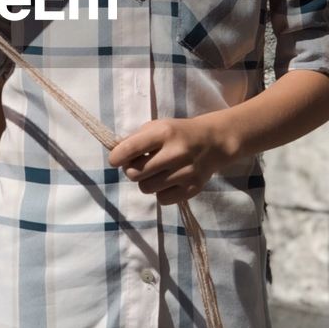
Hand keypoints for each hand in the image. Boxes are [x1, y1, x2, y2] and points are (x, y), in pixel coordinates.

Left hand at [107, 116, 239, 204]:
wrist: (213, 142)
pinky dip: (160, 192)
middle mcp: (175, 153)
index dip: (116, 157)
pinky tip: (168, 181)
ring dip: (146, 181)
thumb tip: (116, 157)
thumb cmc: (177, 134)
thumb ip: (135, 140)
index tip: (115, 160)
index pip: (129, 149)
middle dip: (132, 170)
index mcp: (164, 133)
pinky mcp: (192, 189)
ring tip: (155, 172)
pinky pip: (161, 199)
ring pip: (146, 188)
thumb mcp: (157, 127)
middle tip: (140, 165)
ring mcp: (185, 173)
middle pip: (134, 173)